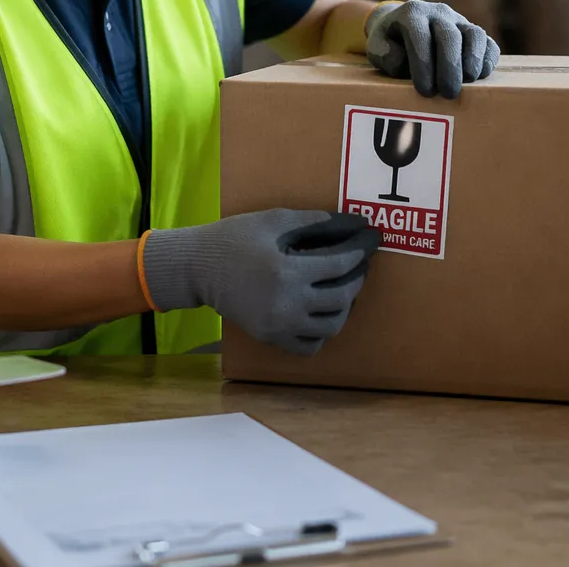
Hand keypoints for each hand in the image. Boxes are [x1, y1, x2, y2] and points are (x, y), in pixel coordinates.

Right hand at [141, 210, 380, 355]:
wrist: (198, 268)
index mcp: (288, 272)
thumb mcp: (274, 221)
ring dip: (344, 307)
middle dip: (357, 278)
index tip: (369, 240)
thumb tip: (350, 223)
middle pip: (341, 297)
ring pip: (330, 326)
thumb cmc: (234, 238)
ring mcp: (279, 325)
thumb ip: (314, 221)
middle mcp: (287, 304)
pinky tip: (321, 313)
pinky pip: (309, 346)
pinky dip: (321, 332)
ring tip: (343, 288)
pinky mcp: (270, 337)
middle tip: (360, 264)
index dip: (359, 251)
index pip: (339, 265)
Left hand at [365, 0, 499, 97]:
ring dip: (472, 60)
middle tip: (447, 93)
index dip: (423, 64)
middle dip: (449, 66)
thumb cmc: (390, 42)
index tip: (424, 90)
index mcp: (412, 14)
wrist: (402, 25)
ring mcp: (459, 20)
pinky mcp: (473, 32)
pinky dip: (487, 59)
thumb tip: (401, 64)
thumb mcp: (376, 46)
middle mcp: (438, 12)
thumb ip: (383, 55)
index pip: (420, 36)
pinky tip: (479, 76)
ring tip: (467, 82)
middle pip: (449, 36)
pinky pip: (487, 42)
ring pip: (474, 34)